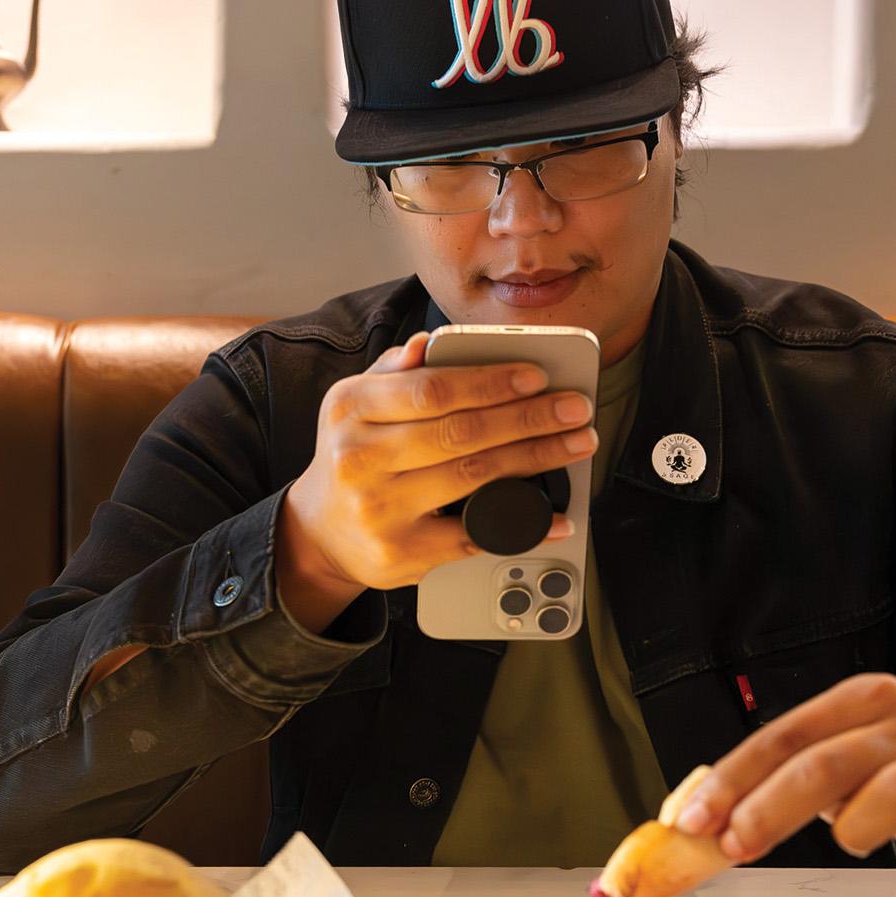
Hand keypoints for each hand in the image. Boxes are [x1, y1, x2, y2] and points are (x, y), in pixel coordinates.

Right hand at [275, 331, 597, 631]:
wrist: (320, 531)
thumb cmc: (355, 455)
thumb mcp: (358, 404)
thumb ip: (395, 372)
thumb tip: (429, 343)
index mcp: (352, 408)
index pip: (433, 389)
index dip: (491, 382)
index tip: (537, 377)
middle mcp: (361, 459)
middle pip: (461, 433)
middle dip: (529, 419)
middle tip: (575, 410)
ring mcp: (380, 510)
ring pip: (473, 478)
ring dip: (535, 460)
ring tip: (575, 445)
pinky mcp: (401, 553)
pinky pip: (473, 535)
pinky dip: (522, 525)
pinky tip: (554, 516)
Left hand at [670, 674, 895, 896]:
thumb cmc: (888, 769)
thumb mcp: (834, 754)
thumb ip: (772, 777)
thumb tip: (691, 815)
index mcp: (867, 700)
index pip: (787, 736)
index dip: (733, 780)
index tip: (692, 821)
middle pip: (830, 763)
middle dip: (770, 809)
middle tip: (734, 846)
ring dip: (857, 829)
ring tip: (852, 843)